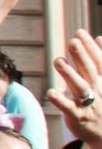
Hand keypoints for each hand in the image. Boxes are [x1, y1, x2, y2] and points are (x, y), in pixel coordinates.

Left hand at [49, 32, 101, 148]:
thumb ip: (101, 60)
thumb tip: (99, 37)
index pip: (99, 61)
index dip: (90, 47)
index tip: (80, 32)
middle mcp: (98, 90)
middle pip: (90, 71)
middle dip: (82, 56)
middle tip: (73, 41)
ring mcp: (89, 104)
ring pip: (79, 88)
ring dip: (69, 74)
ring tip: (58, 60)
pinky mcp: (78, 117)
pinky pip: (68, 108)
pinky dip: (60, 100)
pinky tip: (51, 92)